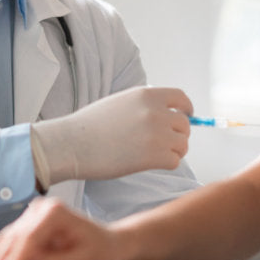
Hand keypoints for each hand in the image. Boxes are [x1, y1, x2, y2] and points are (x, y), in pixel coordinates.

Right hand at [0, 198, 122, 259]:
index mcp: (55, 212)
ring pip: (7, 238)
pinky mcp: (28, 224)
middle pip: (14, 238)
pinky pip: (9, 240)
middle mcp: (41, 209)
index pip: (29, 238)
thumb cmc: (100, 249)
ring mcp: (32, 215)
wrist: (108, 241)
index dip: (14, 259)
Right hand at [31, 86, 191, 187]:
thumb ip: (144, 105)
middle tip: (164, 143)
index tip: (186, 116)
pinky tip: (150, 163)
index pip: (181, 98)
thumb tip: (166, 115)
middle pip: (184, 124)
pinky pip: (175, 161)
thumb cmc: (90, 126)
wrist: (72, 144)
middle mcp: (155, 111)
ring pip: (183, 144)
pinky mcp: (154, 156)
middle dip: (178, 134)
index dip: (186, 109)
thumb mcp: (120, 102)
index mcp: (146, 95)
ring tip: (155, 154)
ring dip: (174, 151)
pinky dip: (167, 164)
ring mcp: (156, 134)